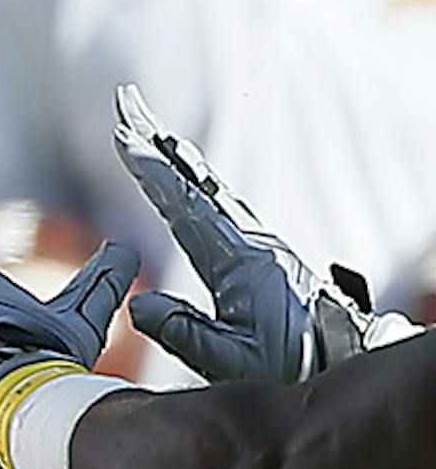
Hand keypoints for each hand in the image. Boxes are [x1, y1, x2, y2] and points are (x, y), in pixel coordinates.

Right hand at [111, 82, 415, 380]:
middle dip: (157, 141)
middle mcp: (249, 243)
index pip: (183, 206)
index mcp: (238, 262)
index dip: (151, 170)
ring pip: (208, 191)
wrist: (345, 363)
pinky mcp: (260, 257)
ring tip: (148, 132)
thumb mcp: (230, 361)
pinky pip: (219, 210)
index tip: (124, 135)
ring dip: (175, 160)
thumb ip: (183, 333)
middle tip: (127, 102)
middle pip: (195, 182)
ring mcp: (257, 246)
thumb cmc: (292, 366)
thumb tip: (139, 305)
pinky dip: (195, 186)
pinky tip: (187, 181)